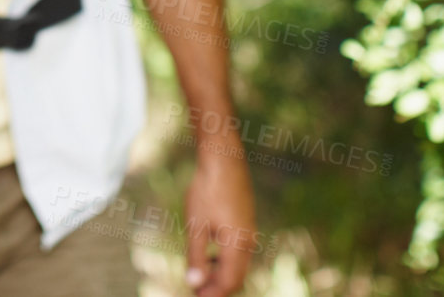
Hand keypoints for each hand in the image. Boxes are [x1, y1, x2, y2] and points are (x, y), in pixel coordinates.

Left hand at [183, 134, 257, 296]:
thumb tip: (194, 282)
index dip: (213, 293)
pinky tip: (210, 255)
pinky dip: (225, 261)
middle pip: (237, 277)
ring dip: (221, 274)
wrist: (223, 160)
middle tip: (196, 290)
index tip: (195, 296)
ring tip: (200, 276)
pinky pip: (239, 252)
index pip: (228, 282)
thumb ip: (196, 256)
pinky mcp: (246, 223)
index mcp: (237, 245)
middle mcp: (248, 241)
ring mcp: (249, 232)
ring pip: (239, 265)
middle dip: (218, 287)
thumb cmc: (207, 190)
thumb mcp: (196, 225)